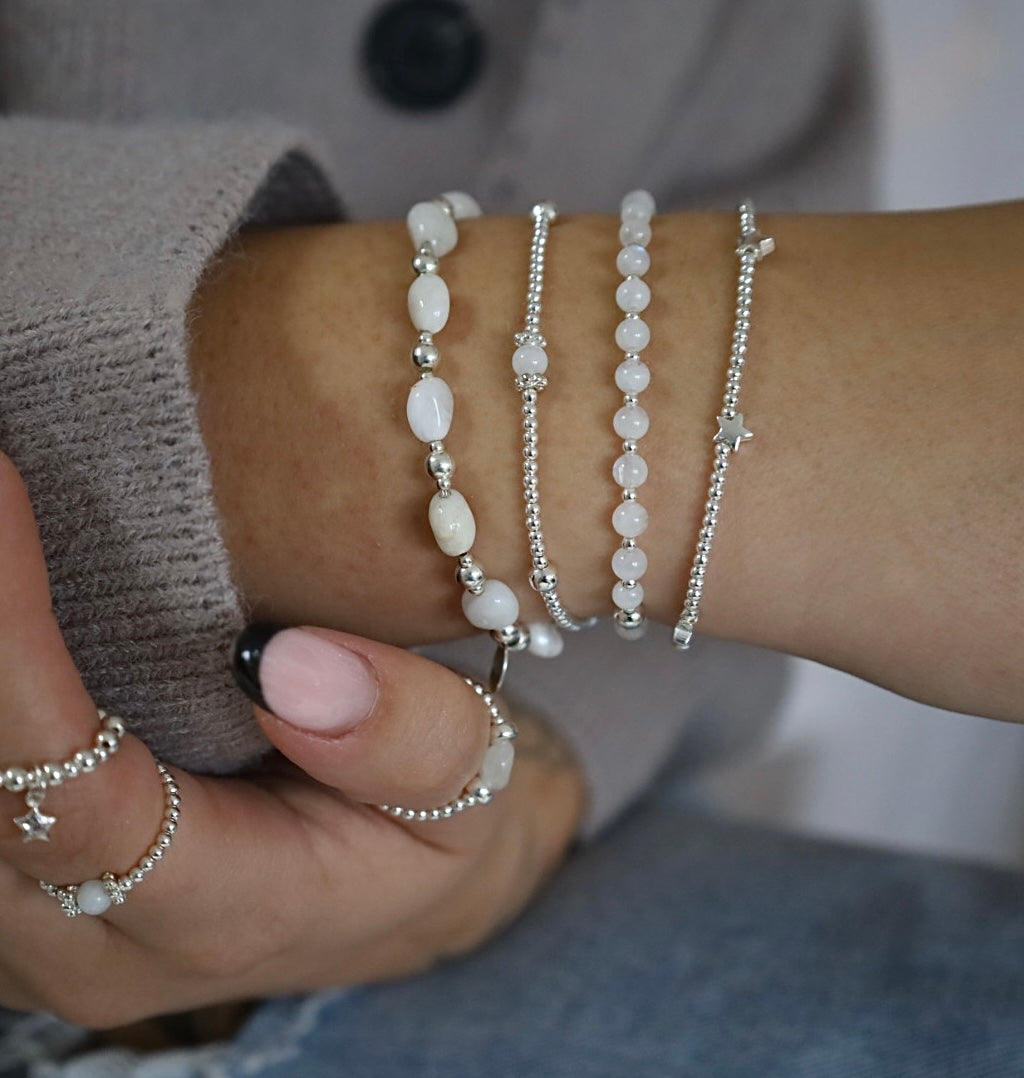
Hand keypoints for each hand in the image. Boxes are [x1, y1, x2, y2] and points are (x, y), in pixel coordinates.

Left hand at [0, 453, 583, 1027]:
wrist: (363, 896)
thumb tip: (292, 664)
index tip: (3, 492)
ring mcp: (32, 931)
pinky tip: (12, 597)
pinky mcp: (8, 892)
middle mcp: (92, 942)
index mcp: (218, 914)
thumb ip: (412, 741)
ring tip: (4, 517)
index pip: (77, 803)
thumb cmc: (413, 837)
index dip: (16, 655)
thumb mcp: (467, 795)